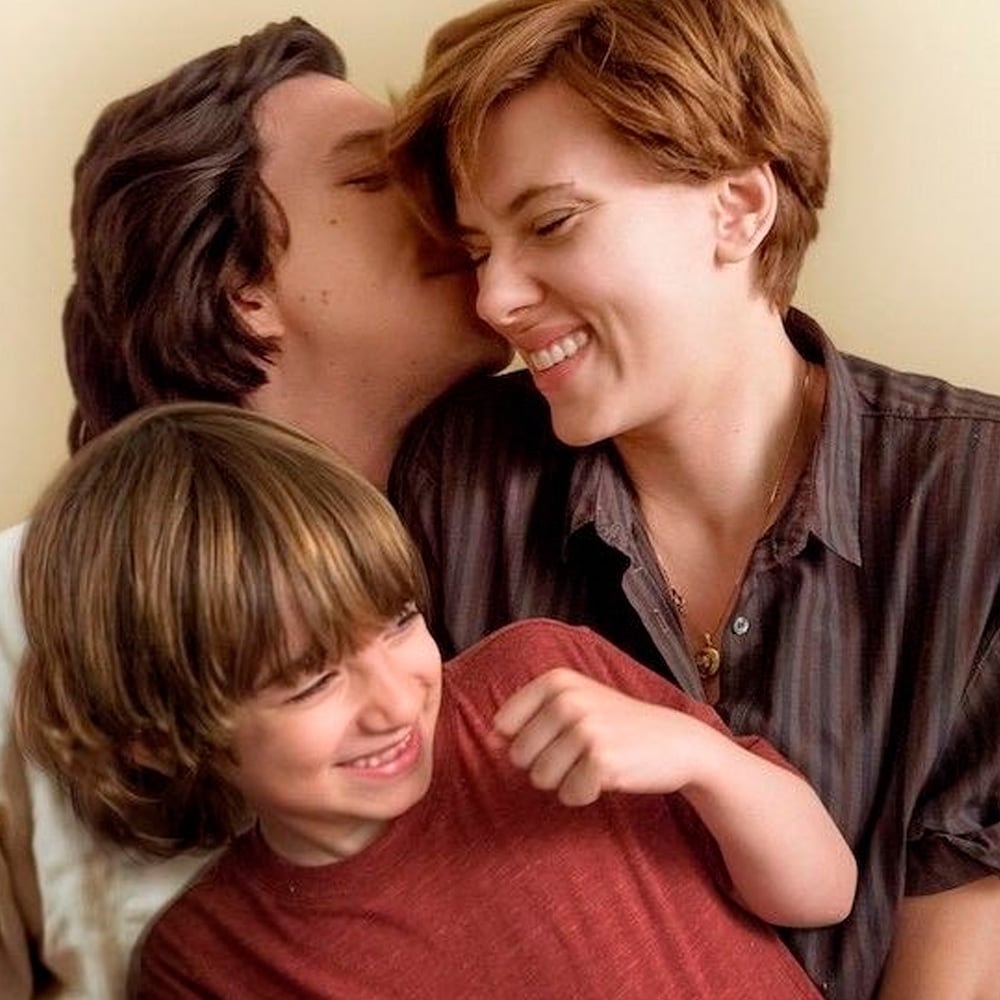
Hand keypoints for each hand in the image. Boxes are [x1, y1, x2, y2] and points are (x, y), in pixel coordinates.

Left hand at [493, 667, 710, 805]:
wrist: (676, 741)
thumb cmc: (618, 724)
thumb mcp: (575, 703)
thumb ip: (530, 715)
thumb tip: (488, 738)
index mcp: (556, 681)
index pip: (503, 725)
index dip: (526, 740)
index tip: (558, 735)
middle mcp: (568, 700)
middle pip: (518, 757)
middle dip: (546, 763)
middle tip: (582, 752)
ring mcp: (585, 730)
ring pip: (540, 779)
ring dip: (566, 780)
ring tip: (594, 762)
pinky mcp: (601, 762)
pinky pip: (569, 795)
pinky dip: (585, 794)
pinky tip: (608, 776)